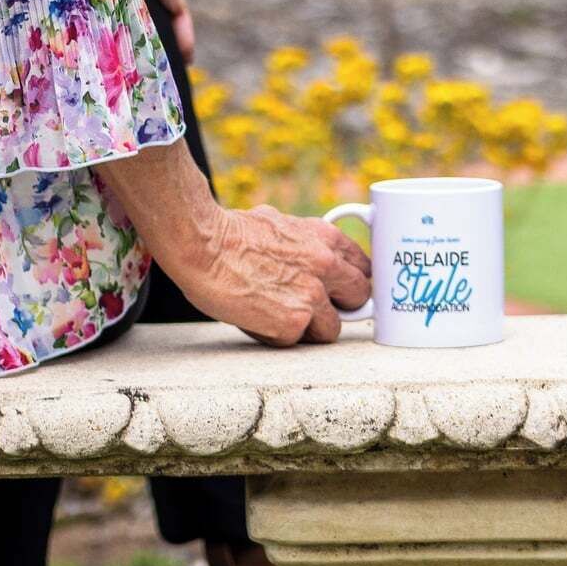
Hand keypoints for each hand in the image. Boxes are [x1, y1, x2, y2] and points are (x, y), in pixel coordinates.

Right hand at [158, 203, 371, 347]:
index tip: (342, 291)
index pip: (363, 267)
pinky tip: (257, 319)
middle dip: (342, 306)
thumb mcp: (281, 224)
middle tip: (320, 309)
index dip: (351, 282)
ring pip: (331, 329)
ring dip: (309, 328)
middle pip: (360, 297)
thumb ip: (305, 244)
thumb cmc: (231, 232)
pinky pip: (296, 341)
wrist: (203, 244)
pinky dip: (277, 336)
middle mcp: (326, 266)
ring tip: (278, 316)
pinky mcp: (292, 322)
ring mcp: (312, 296)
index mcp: (325, 238)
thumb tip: (310, 256)